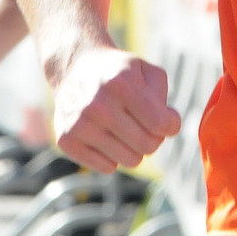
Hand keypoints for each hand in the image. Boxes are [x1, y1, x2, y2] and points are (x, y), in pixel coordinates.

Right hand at [50, 45, 179, 172]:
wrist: (74, 67)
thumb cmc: (118, 73)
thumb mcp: (146, 70)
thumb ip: (163, 99)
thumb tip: (168, 128)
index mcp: (122, 83)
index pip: (161, 124)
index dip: (170, 125)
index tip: (166, 119)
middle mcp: (98, 104)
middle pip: (148, 146)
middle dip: (153, 138)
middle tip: (143, 124)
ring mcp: (79, 124)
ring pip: (131, 161)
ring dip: (133, 148)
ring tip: (124, 129)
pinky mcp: (66, 140)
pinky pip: (108, 168)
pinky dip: (112, 156)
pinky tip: (105, 136)